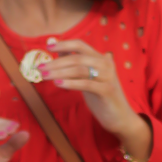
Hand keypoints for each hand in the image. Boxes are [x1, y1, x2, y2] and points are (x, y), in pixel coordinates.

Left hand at [40, 39, 152, 161]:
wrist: (120, 117)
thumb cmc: (101, 98)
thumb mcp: (87, 78)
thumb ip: (76, 65)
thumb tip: (58, 51)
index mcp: (100, 58)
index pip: (81, 45)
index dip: (64, 44)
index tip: (48, 46)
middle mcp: (106, 64)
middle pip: (77, 57)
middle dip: (56, 62)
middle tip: (40, 67)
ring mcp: (108, 76)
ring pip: (80, 69)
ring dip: (59, 72)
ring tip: (44, 76)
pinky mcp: (107, 90)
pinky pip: (86, 84)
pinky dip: (70, 83)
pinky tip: (58, 84)